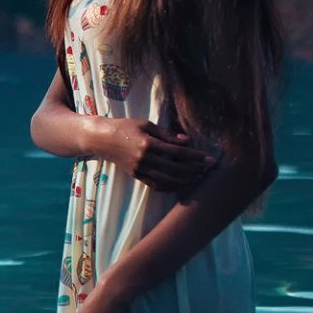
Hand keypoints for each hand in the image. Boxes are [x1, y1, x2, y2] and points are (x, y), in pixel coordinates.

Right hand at [99, 118, 218, 191]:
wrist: (102, 139)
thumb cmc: (125, 127)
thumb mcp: (146, 124)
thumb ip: (166, 134)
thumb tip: (186, 141)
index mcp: (148, 144)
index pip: (178, 152)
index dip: (195, 156)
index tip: (209, 158)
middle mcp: (145, 159)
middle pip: (175, 168)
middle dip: (194, 170)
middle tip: (206, 169)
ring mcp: (140, 169)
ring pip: (167, 179)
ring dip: (184, 180)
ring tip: (196, 177)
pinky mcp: (136, 175)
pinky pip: (156, 185)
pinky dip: (169, 187)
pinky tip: (179, 185)